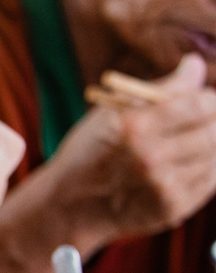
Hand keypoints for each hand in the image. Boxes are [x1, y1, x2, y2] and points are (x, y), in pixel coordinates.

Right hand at [52, 53, 215, 244]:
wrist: (71, 206)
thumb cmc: (91, 151)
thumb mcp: (112, 113)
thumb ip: (160, 88)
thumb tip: (195, 63)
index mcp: (134, 128)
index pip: (200, 105)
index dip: (208, 99)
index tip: (205, 100)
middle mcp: (151, 159)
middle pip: (214, 131)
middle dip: (212, 123)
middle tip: (203, 121)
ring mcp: (164, 187)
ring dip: (209, 147)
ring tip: (187, 146)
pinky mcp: (174, 209)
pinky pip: (210, 181)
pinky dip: (204, 169)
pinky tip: (183, 167)